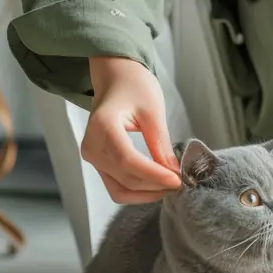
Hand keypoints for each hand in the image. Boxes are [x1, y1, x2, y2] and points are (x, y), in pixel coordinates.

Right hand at [82, 56, 181, 203]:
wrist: (115, 79)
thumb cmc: (134, 86)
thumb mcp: (152, 110)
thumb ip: (160, 143)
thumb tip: (173, 172)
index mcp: (103, 126)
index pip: (128, 160)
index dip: (153, 175)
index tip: (177, 179)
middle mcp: (91, 145)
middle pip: (124, 178)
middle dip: (154, 185)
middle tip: (181, 182)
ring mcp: (92, 156)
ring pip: (119, 189)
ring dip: (146, 193)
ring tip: (170, 185)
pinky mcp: (97, 163)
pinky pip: (116, 186)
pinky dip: (137, 190)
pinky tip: (156, 184)